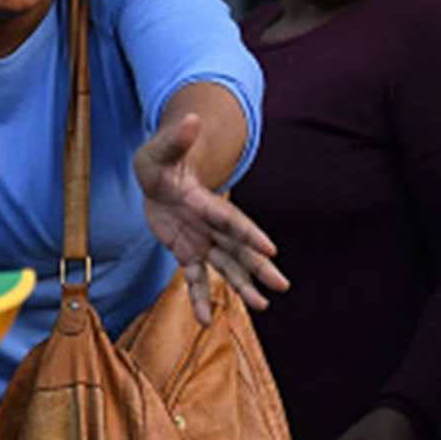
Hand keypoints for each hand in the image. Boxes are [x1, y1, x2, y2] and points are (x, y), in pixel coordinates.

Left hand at [134, 113, 287, 320]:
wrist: (159, 176)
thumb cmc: (161, 160)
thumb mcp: (162, 150)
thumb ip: (177, 139)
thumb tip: (192, 118)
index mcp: (205, 202)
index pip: (231, 221)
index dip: (249, 234)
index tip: (271, 250)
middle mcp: (209, 225)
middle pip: (238, 249)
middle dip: (257, 267)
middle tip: (281, 285)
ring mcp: (201, 240)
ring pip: (225, 267)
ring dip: (241, 286)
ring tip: (262, 305)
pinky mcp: (188, 252)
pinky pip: (194, 279)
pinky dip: (200, 299)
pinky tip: (207, 321)